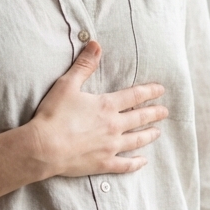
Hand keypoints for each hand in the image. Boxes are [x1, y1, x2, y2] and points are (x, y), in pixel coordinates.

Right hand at [25, 40, 167, 177]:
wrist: (44, 147)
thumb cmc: (54, 115)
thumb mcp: (67, 84)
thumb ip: (84, 65)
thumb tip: (96, 44)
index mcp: (107, 105)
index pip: (134, 96)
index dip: (149, 91)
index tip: (161, 90)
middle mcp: (114, 126)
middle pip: (139, 118)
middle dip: (154, 113)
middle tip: (165, 112)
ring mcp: (110, 146)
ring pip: (136, 140)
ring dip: (148, 135)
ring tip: (158, 132)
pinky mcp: (103, 163)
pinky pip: (125, 165)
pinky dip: (135, 163)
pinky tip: (143, 161)